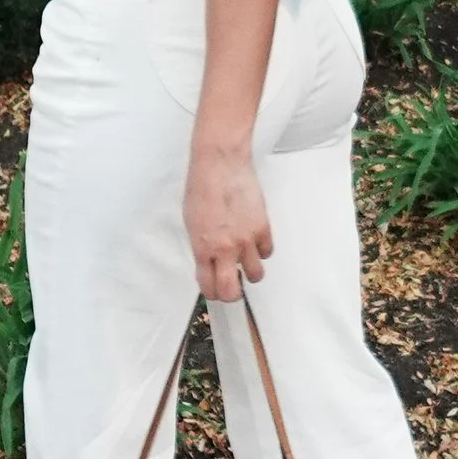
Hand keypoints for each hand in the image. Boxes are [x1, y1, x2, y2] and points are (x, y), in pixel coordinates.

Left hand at [184, 132, 272, 302]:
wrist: (220, 164)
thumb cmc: (202, 187)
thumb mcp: (191, 222)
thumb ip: (201, 246)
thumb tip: (208, 261)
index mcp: (202, 248)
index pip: (209, 287)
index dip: (212, 292)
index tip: (214, 289)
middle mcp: (225, 249)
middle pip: (232, 291)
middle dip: (231, 294)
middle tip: (232, 286)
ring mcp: (246, 240)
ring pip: (255, 275)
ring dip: (249, 271)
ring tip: (245, 261)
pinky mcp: (263, 227)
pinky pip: (267, 252)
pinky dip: (261, 250)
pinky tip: (254, 241)